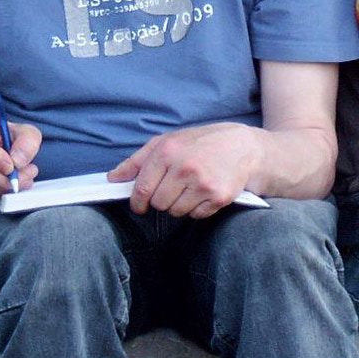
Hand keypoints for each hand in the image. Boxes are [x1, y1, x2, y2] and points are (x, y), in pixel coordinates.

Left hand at [107, 123, 262, 217]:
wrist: (245, 147)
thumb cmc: (202, 143)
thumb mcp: (169, 141)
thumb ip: (138, 160)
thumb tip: (113, 178)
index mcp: (168, 151)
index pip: (142, 188)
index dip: (138, 201)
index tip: (140, 204)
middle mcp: (184, 167)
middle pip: (158, 204)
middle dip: (162, 200)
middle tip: (174, 189)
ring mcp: (203, 183)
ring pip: (176, 212)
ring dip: (180, 205)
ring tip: (192, 188)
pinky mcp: (219, 197)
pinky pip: (196, 216)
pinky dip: (198, 209)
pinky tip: (205, 193)